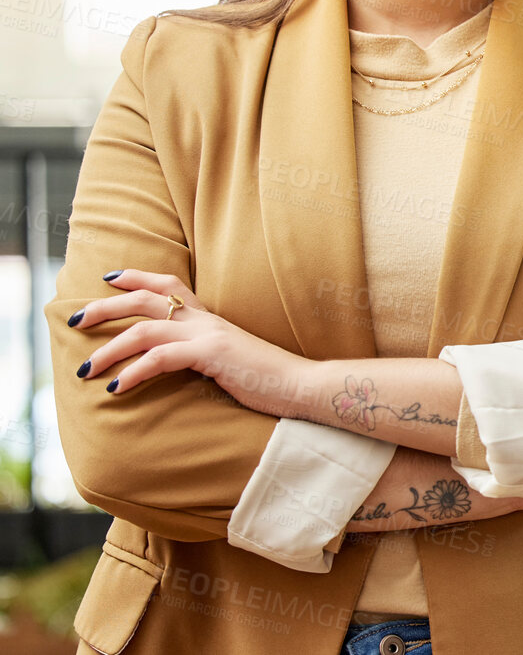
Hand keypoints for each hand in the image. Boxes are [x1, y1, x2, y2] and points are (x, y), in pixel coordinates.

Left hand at [68, 268, 313, 414]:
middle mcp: (206, 320)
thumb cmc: (268, 380)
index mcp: (211, 319)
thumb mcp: (230, 361)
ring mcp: (209, 335)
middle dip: (105, 307)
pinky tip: (116, 389)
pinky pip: (161, 357)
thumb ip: (204, 354)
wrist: (302, 385)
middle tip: (75, 320)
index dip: (136, 278)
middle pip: (146, 298)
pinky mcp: (212, 354)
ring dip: (108, 348)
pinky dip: (133, 372)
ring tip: (85, 369)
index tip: (108, 279)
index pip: (169, 285)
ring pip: (145, 329)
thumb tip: (177, 363)